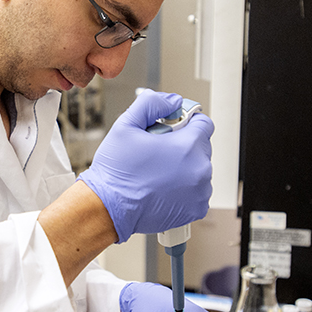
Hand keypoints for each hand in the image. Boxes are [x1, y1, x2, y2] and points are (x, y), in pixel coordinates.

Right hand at [77, 89, 212, 242]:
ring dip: (183, 168)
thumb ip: (152, 104)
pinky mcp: (195, 210)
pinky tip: (161, 188)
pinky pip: (196, 192)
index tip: (172, 127)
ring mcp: (200, 192)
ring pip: (198, 170)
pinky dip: (183, 190)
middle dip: (182, 146)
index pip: (203, 123)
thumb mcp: (126, 125)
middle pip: (200, 148)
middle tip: (156, 152)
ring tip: (156, 173)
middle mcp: (200, 170)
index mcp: (188, 146)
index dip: (186, 122)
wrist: (108, 208)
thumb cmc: (116, 171)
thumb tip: (172, 101)